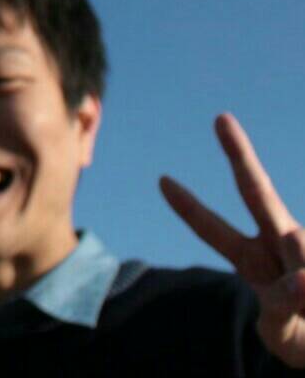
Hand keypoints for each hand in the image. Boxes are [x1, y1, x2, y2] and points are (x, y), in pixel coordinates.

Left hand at [159, 113, 304, 367]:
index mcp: (251, 259)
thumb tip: (302, 280)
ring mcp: (302, 245)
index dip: (188, 207)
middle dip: (239, 155)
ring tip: (301, 297)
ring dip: (300, 285)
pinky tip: (304, 290)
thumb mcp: (282, 328)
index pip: (213, 229)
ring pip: (297, 244)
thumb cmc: (303, 334)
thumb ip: (283, 309)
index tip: (162, 180)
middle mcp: (277, 242)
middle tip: (221, 118)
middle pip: (256, 191)